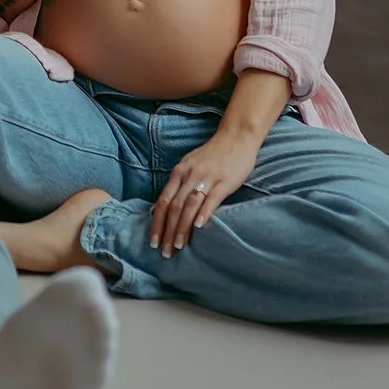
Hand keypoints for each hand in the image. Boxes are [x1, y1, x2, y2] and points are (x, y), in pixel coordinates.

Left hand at [149, 130, 260, 256]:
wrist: (235, 137)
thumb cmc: (213, 155)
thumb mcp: (190, 166)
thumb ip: (180, 184)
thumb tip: (166, 207)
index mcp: (179, 172)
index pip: (163, 201)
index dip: (157, 223)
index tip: (153, 241)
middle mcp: (188, 175)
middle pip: (173, 206)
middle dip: (167, 231)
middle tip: (165, 251)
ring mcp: (206, 178)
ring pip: (188, 205)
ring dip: (182, 227)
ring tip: (178, 245)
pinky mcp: (224, 181)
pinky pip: (211, 199)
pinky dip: (203, 213)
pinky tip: (199, 227)